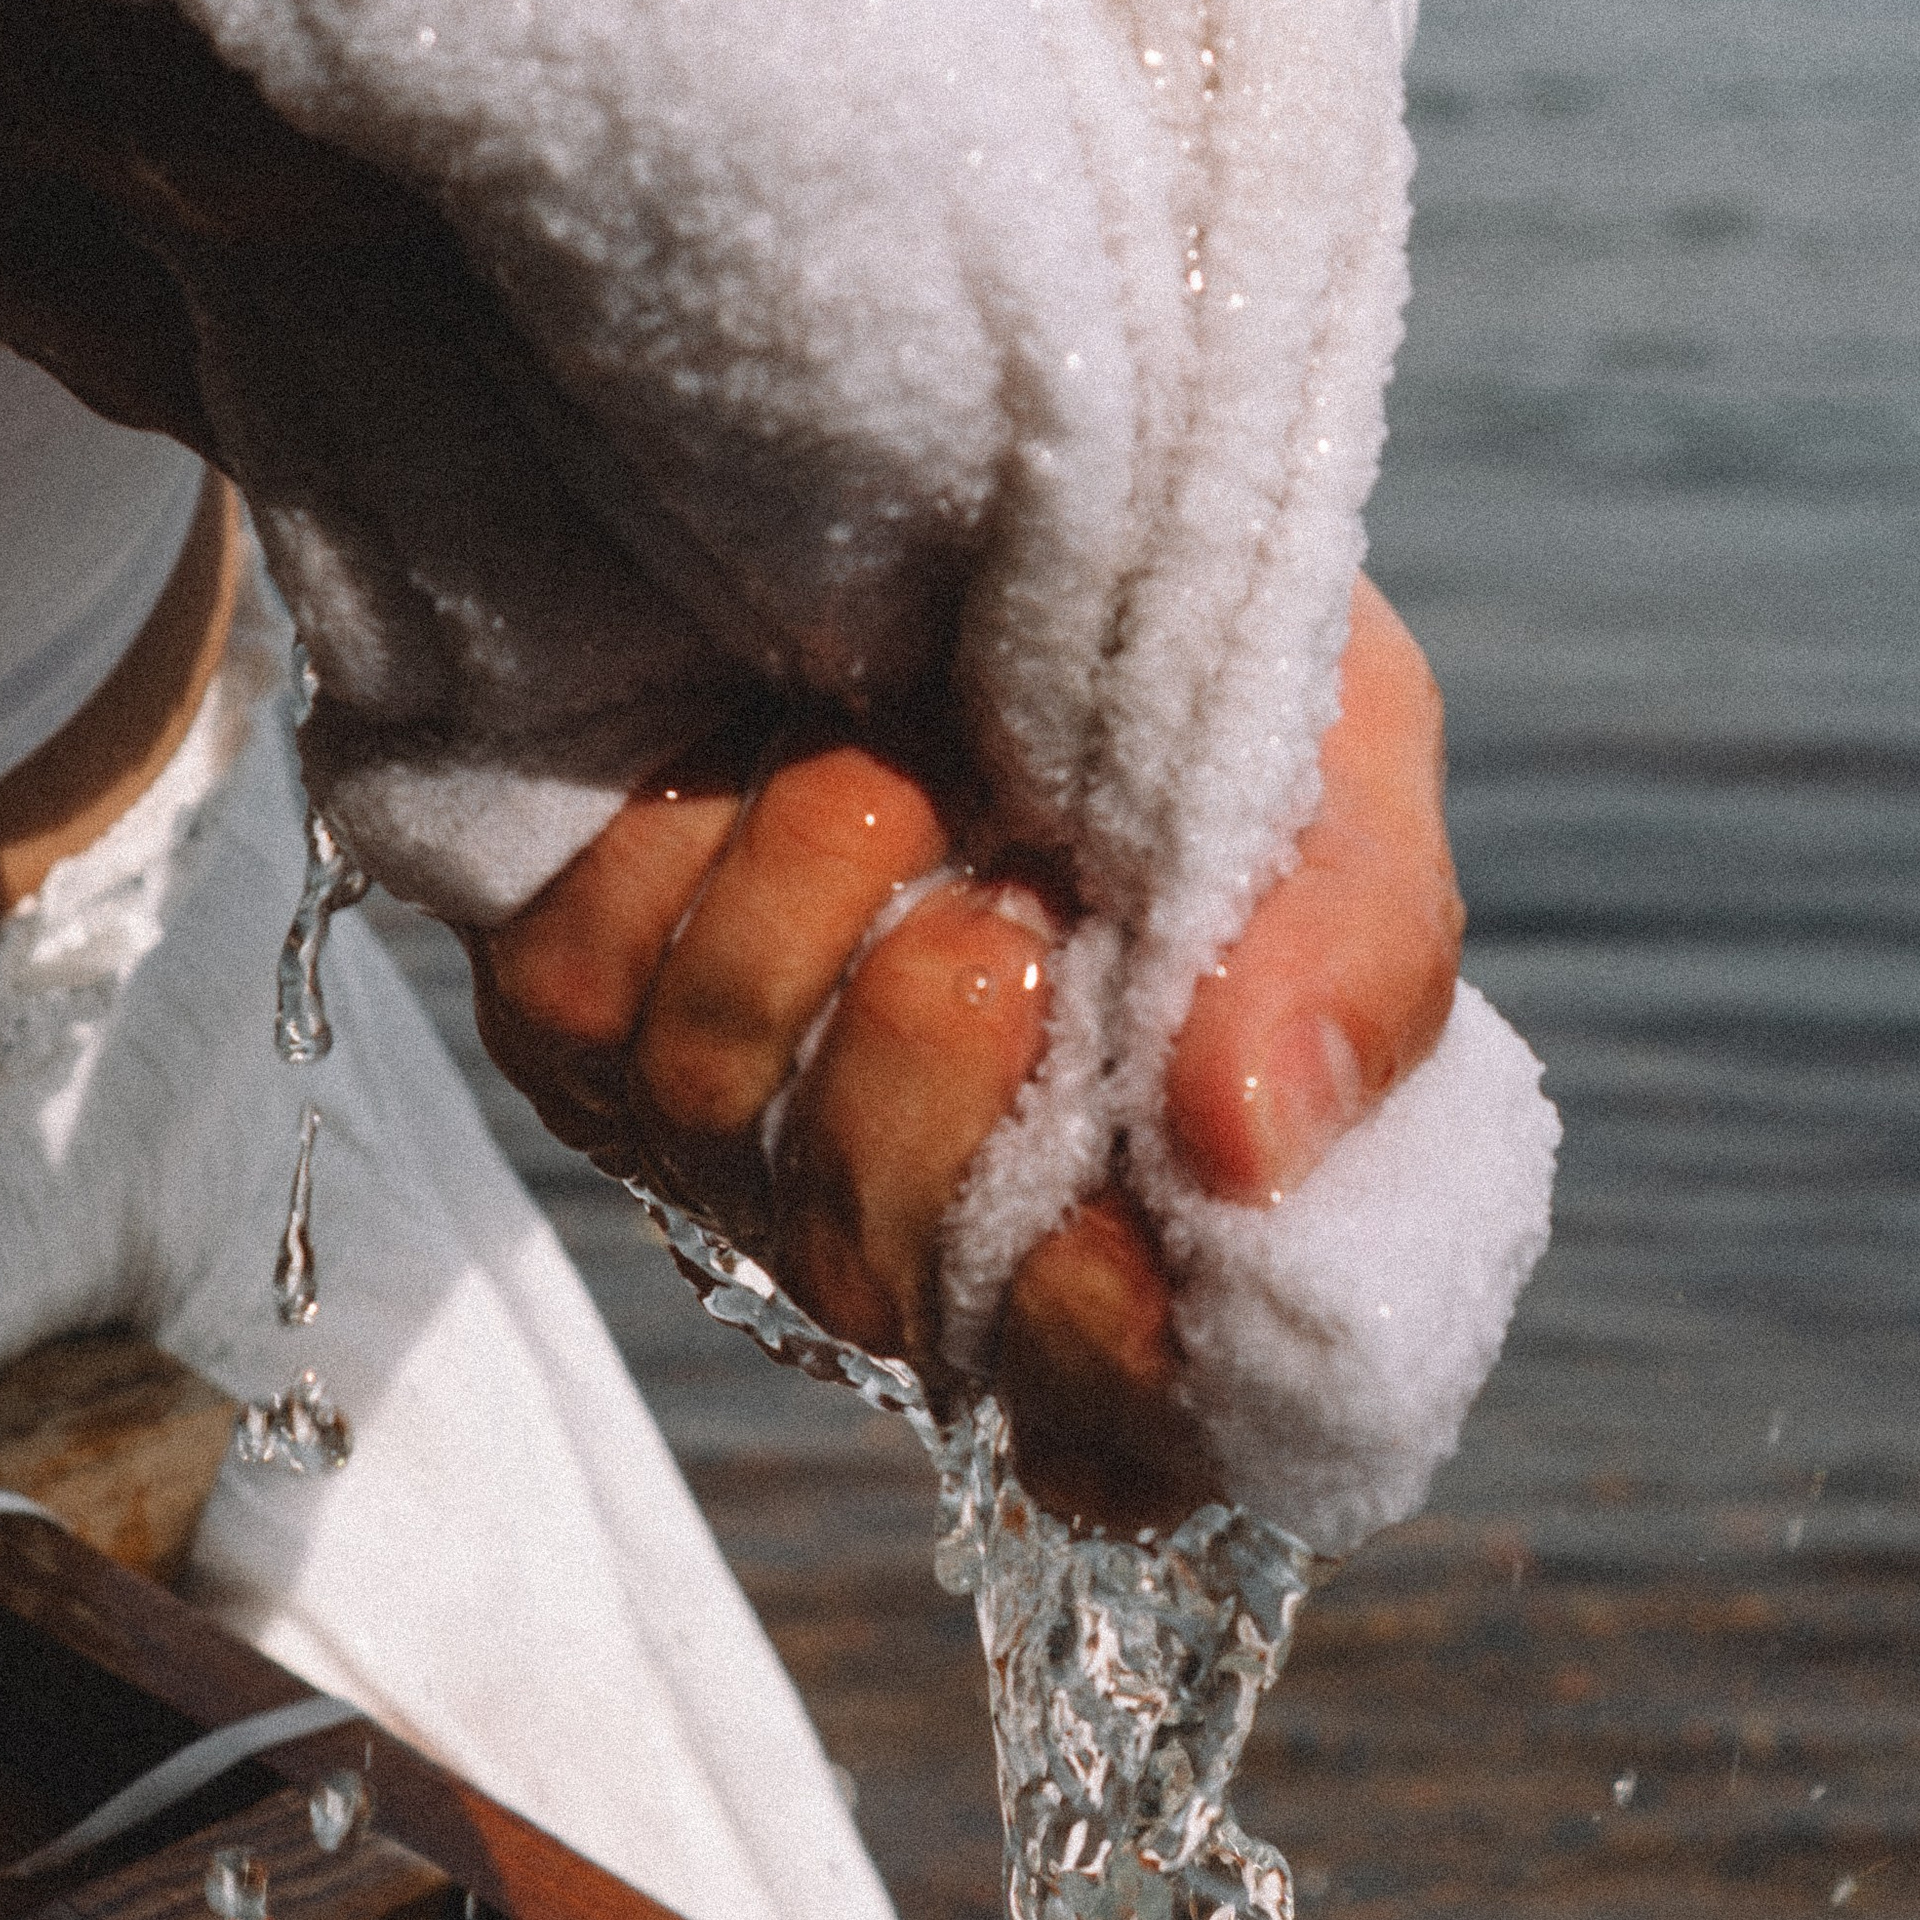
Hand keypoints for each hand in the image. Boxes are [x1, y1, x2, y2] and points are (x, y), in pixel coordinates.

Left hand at [469, 577, 1462, 1528]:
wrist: (956, 476)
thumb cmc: (1166, 665)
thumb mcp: (1330, 762)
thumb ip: (1349, 951)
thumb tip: (1253, 1147)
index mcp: (1135, 1223)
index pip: (1114, 1442)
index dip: (1102, 1339)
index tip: (1132, 1184)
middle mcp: (921, 1222)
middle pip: (887, 1266)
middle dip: (956, 1028)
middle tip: (1010, 873)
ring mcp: (731, 1140)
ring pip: (722, 1101)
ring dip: (821, 876)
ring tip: (891, 757)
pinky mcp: (570, 1020)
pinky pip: (585, 989)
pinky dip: (672, 835)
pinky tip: (741, 761)